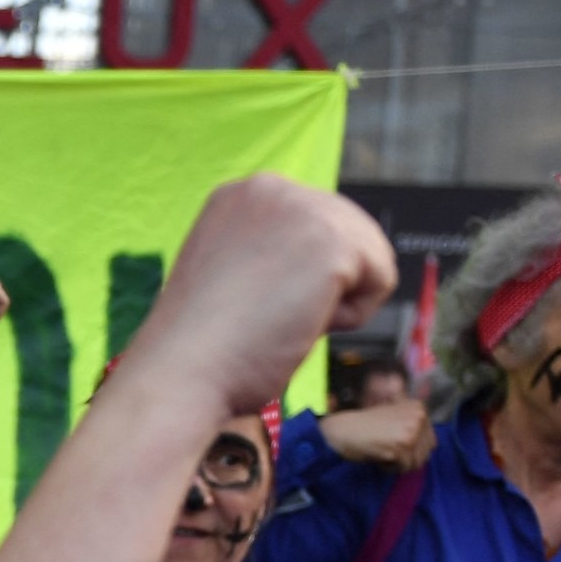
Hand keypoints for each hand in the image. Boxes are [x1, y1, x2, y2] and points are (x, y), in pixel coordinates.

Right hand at [125, 177, 397, 426]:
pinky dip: (350, 316)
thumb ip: (273, 255)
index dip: (298, 276)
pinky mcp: (332, 239)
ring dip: (336, 300)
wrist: (179, 374)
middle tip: (265, 316)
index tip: (250, 304)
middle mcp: (271, 187)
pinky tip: (299, 323)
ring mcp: (303, 208)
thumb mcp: (232, 273)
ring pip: (369, 254)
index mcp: (240, 195)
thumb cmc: (199, 349)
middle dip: (321, 285)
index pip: (313, 224)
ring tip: (280, 318)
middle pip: (349, 231)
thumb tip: (327, 269)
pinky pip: (381, 280)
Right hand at [315, 399, 434, 472]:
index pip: (430, 440)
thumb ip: (412, 424)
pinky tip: (379, 458)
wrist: (342, 430)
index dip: (412, 449)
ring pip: (417, 462)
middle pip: (426, 452)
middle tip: (387, 451)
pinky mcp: (402, 446)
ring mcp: (411, 431)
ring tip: (383, 454)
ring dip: (399, 464)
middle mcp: (419, 417)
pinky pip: (404, 468)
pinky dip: (390, 468)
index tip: (392, 444)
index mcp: (418, 407)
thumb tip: (431, 446)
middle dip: (407, 457)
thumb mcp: (392, 416)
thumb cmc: (364, 426)